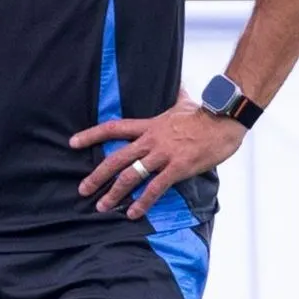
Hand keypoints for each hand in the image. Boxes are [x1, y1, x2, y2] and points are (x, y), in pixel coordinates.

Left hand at [70, 93, 243, 220]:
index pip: (113, 128)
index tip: (72, 142)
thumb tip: (179, 85)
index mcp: (149, 125)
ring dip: (114, 193)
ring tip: (101, 207)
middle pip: (116, 157)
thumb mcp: (185, 103)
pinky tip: (133, 214)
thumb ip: (177, 97)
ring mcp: (164, 154)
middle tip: (82, 190)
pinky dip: (143, 202)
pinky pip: (156, 188)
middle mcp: (151, 140)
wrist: (225, 119)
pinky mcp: (178, 167)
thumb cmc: (206, 112)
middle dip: (97, 175)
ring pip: (131, 175)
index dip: (91, 135)